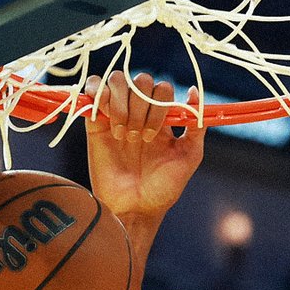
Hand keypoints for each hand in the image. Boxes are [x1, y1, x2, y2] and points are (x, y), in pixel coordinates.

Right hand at [84, 72, 205, 223]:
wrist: (134, 209)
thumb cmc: (163, 189)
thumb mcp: (189, 157)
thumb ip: (196, 126)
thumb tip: (193, 92)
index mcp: (161, 118)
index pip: (162, 88)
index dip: (160, 104)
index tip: (155, 136)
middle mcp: (139, 112)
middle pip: (141, 80)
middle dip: (142, 107)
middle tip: (139, 138)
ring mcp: (116, 115)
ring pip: (118, 80)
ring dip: (121, 104)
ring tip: (122, 134)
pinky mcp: (95, 121)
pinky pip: (93, 89)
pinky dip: (98, 92)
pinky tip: (105, 116)